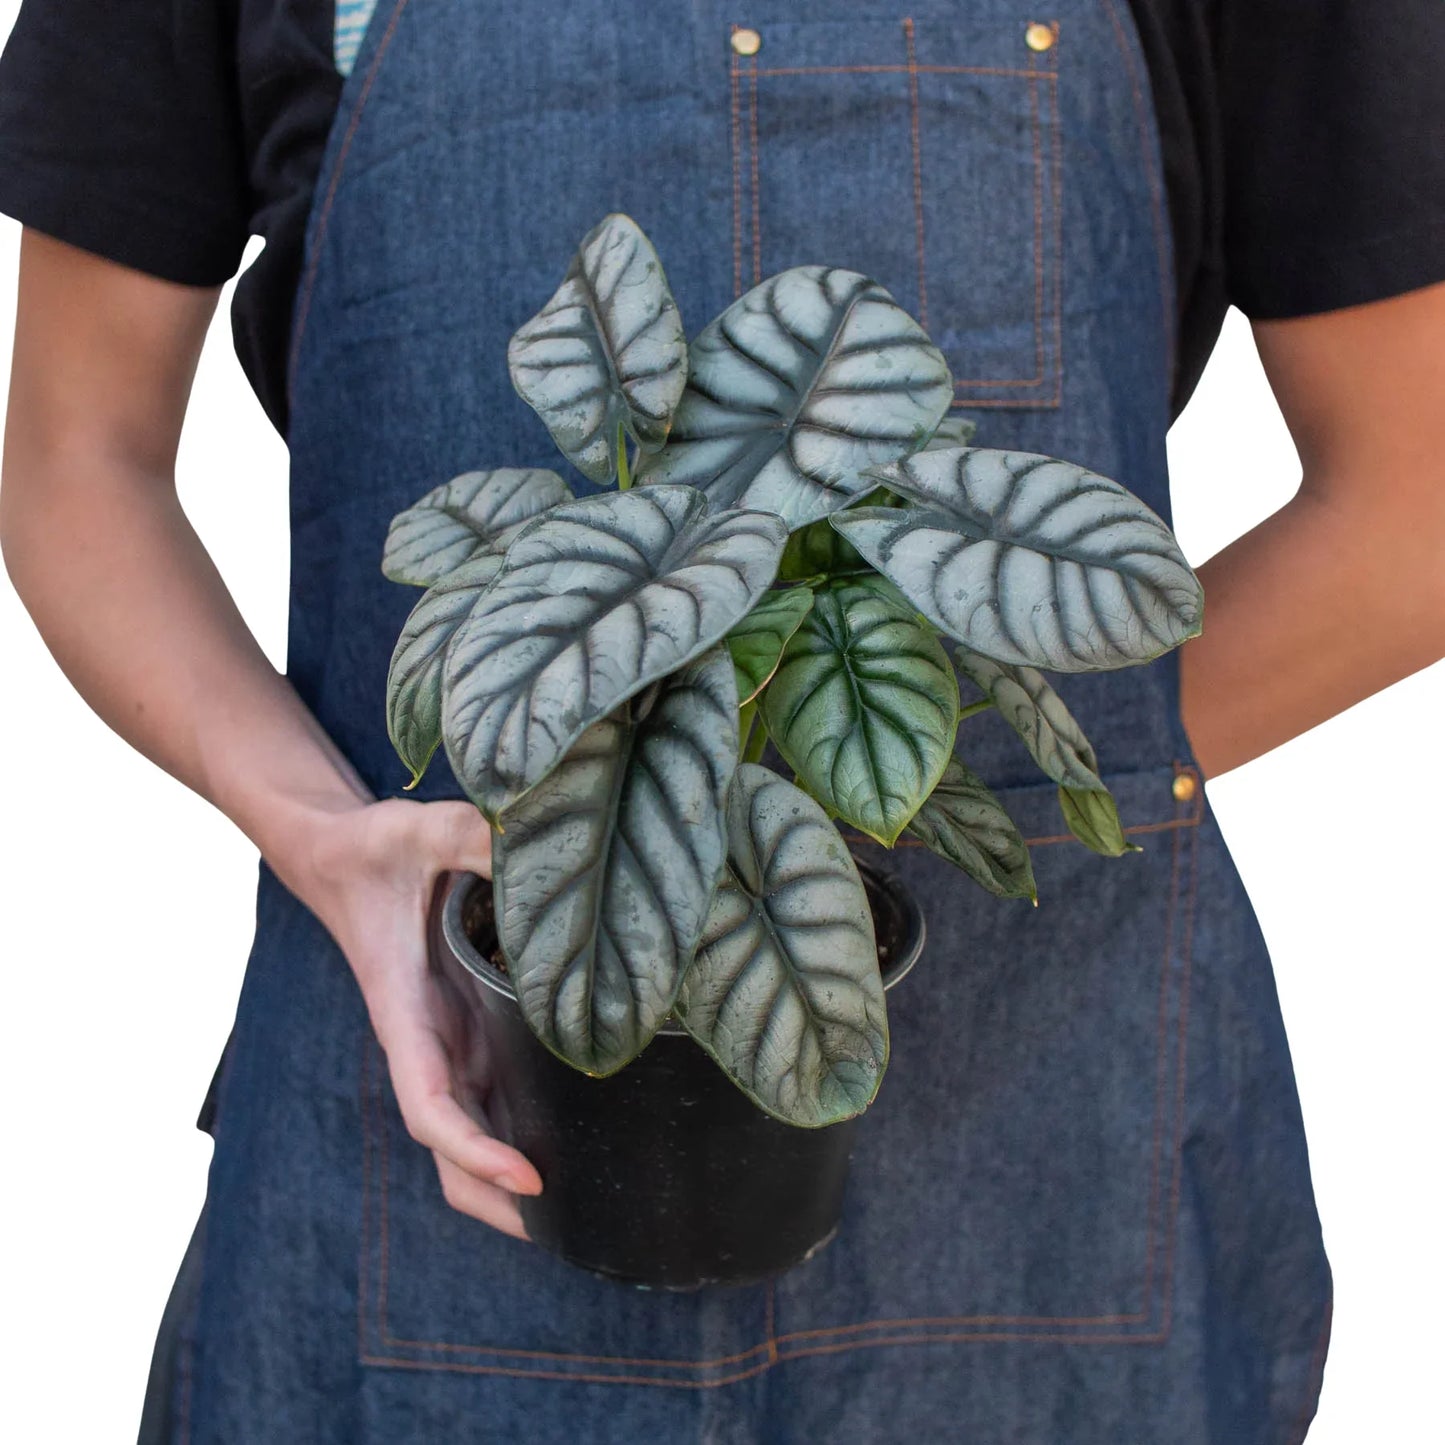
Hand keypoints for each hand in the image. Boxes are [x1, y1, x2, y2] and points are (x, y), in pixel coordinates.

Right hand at [294, 797, 541, 1238]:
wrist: (338, 856)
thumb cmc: (374, 849)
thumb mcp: (420, 831)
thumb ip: (471, 836)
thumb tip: (533, 841)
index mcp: (406, 1014)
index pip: (431, 1105)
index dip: (473, 1150)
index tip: (526, 1177)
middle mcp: (425, 1041)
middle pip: (449, 1148)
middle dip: (494, 1199)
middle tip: (572, 1227)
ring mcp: (443, 1040)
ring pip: (467, 1131)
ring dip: (506, 1176)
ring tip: (586, 1202)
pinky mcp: (460, 1027)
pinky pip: (484, 1096)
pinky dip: (515, 1129)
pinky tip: (575, 1132)